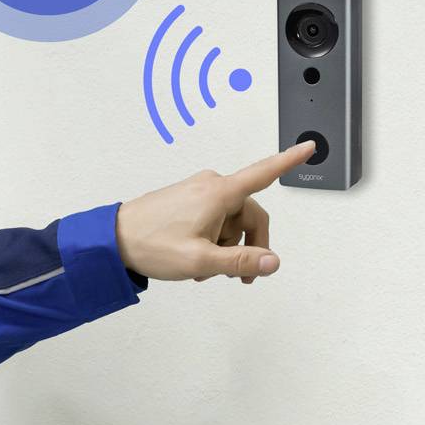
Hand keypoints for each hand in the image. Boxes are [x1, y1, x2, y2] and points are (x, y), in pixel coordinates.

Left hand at [113, 141, 315, 284]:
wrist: (114, 239)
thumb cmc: (152, 245)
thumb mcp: (201, 261)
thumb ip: (240, 263)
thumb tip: (273, 262)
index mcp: (219, 193)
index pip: (264, 173)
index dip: (289, 161)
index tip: (310, 146)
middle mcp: (212, 186)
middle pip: (250, 215)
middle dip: (247, 247)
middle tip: (236, 277)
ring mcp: (199, 192)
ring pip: (231, 222)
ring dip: (225, 248)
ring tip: (203, 270)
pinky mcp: (189, 200)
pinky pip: (214, 220)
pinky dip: (212, 241)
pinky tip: (196, 260)